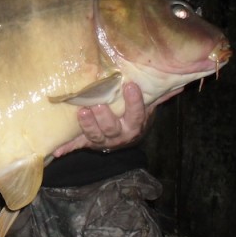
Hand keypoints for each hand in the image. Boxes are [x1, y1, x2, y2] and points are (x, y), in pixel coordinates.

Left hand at [52, 82, 180, 156]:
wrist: (122, 140)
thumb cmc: (132, 118)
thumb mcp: (146, 109)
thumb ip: (158, 97)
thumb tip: (180, 84)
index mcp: (134, 126)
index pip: (136, 114)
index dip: (134, 102)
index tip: (130, 86)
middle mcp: (119, 135)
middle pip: (112, 129)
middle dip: (105, 118)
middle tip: (97, 104)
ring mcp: (102, 141)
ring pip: (94, 136)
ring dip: (87, 125)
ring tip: (81, 111)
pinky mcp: (86, 143)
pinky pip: (76, 147)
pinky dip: (66, 149)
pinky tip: (56, 152)